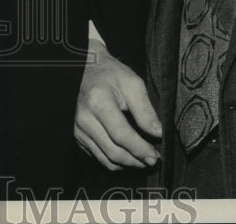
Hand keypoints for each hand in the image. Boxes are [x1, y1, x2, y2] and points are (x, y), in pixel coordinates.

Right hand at [74, 39, 161, 169]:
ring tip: (142, 161)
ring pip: (105, 159)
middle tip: (153, 161)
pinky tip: (128, 156)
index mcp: (98, 102)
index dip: (140, 149)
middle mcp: (84, 118)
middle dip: (136, 161)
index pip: (121, 135)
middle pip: (113, 151)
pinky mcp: (77, 136)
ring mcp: (78, 129)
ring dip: (127, 164)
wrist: (86, 70)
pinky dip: (115, 162)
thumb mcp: (132, 83)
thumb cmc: (110, 74)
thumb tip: (158, 133)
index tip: (155, 156)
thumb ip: (145, 110)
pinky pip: (98, 157)